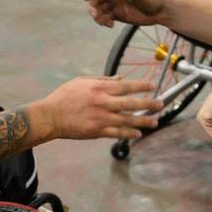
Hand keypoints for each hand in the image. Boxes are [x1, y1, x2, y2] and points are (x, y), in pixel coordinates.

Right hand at [38, 76, 162, 139]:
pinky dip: (129, 134)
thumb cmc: (64, 97)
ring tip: (155, 121)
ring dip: (143, 121)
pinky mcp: (97, 131)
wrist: (51, 116)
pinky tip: (138, 134)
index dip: (141, 86)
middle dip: (148, 103)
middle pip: (131, 103)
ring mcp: (101, 118)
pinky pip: (117, 133)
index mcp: (100, 89)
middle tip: (160, 104)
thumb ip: (102, 80)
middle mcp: (104, 103)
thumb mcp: (82, 81)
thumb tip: (120, 78)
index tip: (153, 86)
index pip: (126, 86)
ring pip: (128, 120)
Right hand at [84, 0, 165, 27]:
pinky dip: (104, 22)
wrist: (160, 12)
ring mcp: (115, 5)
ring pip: (99, 9)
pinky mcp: (117, 15)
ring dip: (97, 16)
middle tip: (96, 16)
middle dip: (93, 7)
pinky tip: (110, 25)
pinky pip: (105, 18)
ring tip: (104, 22)